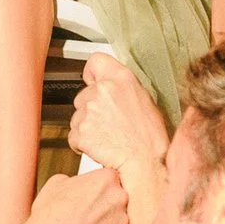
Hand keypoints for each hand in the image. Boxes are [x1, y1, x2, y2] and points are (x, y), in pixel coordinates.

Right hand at [13, 169, 127, 223]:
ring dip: (104, 222)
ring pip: (116, 219)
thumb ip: (76, 179)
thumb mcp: (56, 183)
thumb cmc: (49, 218)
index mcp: (106, 179)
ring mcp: (121, 222)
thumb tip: (78, 183)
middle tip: (85, 211)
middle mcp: (119, 198)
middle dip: (103, 204)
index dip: (97, 186)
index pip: (110, 177)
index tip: (90, 192)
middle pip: (116, 198)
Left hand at [68, 53, 170, 178]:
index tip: (92, 81)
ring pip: (77, 117)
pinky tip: (101, 147)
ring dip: (87, 127)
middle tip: (109, 123)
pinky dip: (83, 143)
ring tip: (108, 137)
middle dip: (90, 109)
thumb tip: (113, 88)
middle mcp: (103, 90)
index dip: (92, 74)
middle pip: (83, 95)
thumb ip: (124, 89)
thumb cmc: (150, 138)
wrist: (145, 162)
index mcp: (122, 79)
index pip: (95, 61)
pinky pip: (74, 136)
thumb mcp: (145, 101)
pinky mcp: (80, 131)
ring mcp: (89, 110)